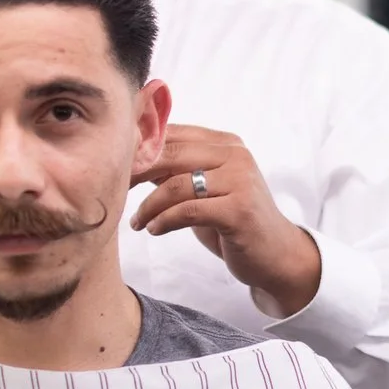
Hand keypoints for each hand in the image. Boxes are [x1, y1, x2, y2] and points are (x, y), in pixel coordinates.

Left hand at [131, 125, 322, 316]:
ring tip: (138, 222)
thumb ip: (176, 170)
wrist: (276, 254)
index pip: (172, 133)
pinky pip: (188, 211)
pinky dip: (164, 221)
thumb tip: (131, 155)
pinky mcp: (239, 210)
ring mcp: (240, 181)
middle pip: (170, 154)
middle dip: (135, 173)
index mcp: (225, 143)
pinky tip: (154, 229)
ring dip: (148, 206)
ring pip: (176, 185)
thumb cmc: (234, 220)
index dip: (138, 148)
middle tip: (115, 191)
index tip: (112, 166)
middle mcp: (235, 155)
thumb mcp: (204, 189)